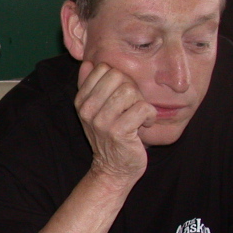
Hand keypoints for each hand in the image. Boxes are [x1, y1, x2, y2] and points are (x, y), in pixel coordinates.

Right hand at [75, 61, 154, 180]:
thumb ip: (90, 86)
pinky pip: (143, 108)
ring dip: (141, 103)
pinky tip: (145, 125)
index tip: (121, 95)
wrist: (112, 169)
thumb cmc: (110, 137)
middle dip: (131, 88)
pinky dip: (150, 116)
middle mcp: (87, 110)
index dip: (119, 78)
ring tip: (139, 116)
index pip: (103, 69)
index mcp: (81, 101)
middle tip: (132, 105)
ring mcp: (102, 121)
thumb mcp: (95, 111)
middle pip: (118, 76)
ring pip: (130, 91)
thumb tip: (88, 62)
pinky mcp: (119, 132)